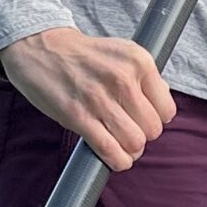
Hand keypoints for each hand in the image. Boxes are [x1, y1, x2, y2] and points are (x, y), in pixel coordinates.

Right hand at [0, 27, 174, 173]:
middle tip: (128, 130)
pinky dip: (117, 160)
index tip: (143, 118)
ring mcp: (100, 99)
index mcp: (139, 61)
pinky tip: (115, 157)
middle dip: (143, 135)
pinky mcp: (78, 116)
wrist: (40, 46)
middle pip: (152, 129)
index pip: (167, 109)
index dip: (157, 119)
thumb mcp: (121, 54)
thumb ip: (144, 79)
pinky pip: (109, 150)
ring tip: (121, 144)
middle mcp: (123, 79)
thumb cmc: (83, 55)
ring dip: (130, 150)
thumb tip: (162, 107)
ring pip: (135, 142)